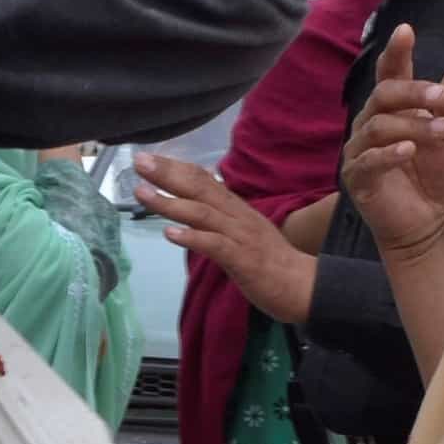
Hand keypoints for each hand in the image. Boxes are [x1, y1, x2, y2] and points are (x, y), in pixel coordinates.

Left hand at [133, 154, 317, 323]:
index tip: (148, 158)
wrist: (303, 286)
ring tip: (143, 194)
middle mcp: (237, 215)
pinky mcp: (243, 259)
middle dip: (167, 174)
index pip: (203, 179)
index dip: (176, 167)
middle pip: (199, 188)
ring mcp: (240, 236)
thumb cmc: (270, 262)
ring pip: (202, 213)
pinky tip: (170, 233)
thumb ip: (219, 219)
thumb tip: (192, 209)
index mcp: (235, 208)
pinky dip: (192, 237)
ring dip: (170, 202)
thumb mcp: (242, 232)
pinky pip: (215, 245)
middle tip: (139, 162)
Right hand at [344, 24, 443, 260]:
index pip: (391, 74)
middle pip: (382, 95)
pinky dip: (389, 153)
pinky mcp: (356, 178)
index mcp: (396, 109)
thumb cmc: (438, 177)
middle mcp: (372, 123)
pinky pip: (367, 159)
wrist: (429, 222)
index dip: (396, 52)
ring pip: (378, 126)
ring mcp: (360, 150)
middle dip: (413, 92)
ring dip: (412, 125)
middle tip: (442, 98)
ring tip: (441, 132)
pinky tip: (409, 152)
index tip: (405, 31)